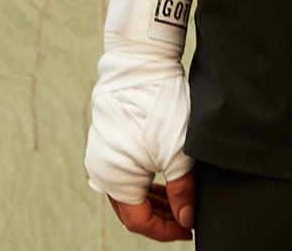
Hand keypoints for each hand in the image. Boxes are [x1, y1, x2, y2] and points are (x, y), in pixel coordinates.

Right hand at [85, 0, 198, 239]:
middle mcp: (101, 170)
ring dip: (154, 199)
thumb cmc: (157, 105)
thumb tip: (187, 219)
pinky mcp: (108, 139)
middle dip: (161, 216)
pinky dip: (146, 180)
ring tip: (180, 199)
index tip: (189, 228)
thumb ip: (182, 192)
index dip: (166, 230)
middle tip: (187, 216)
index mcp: (114, 179)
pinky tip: (165, 178)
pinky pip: (126, 171)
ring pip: (130, 190)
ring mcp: (102, 154)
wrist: (141, 62)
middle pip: (132, 208)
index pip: (139, 221)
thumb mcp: (178, 152)